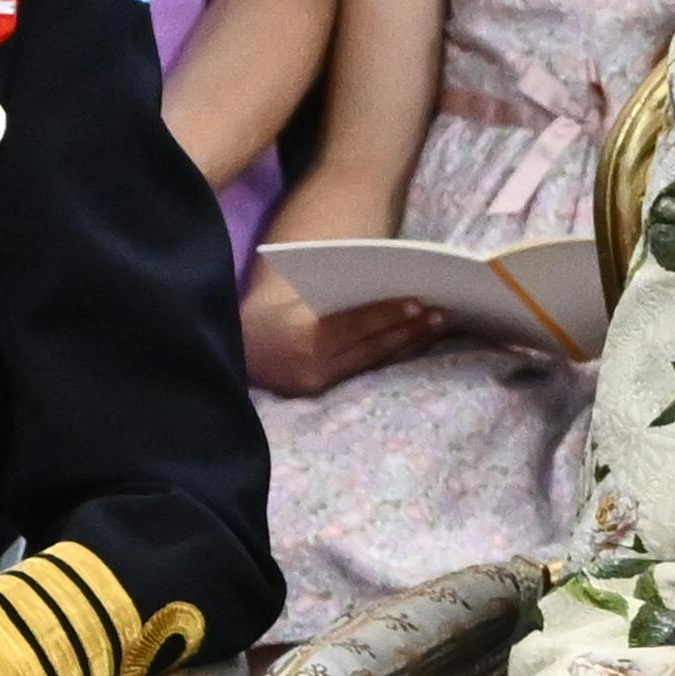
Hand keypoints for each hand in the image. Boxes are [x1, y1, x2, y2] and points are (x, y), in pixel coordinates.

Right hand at [244, 274, 446, 397]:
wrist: (233, 353)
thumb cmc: (266, 316)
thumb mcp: (289, 300)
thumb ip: (329, 297)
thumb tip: (381, 282)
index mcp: (300, 336)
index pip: (353, 324)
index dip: (386, 314)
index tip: (417, 302)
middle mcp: (311, 367)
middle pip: (370, 346)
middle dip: (408, 329)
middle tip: (441, 313)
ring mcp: (317, 385)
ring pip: (373, 362)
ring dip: (408, 343)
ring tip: (437, 325)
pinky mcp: (322, 393)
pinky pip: (366, 372)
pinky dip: (392, 356)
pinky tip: (414, 342)